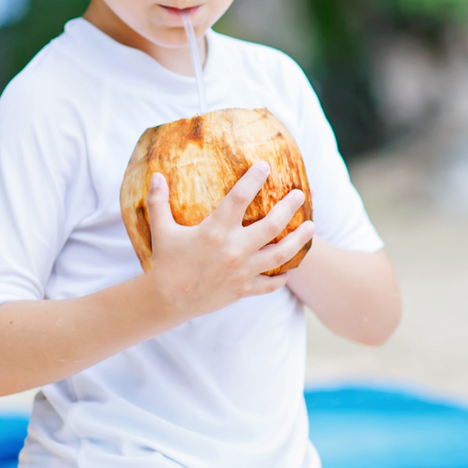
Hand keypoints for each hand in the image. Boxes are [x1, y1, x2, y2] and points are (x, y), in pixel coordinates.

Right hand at [144, 163, 313, 324]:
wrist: (167, 301)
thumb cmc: (165, 262)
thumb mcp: (161, 229)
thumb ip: (159, 201)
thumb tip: (156, 175)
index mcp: (214, 231)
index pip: (240, 198)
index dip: (254, 179)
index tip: (265, 166)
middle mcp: (233, 250)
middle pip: (271, 225)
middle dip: (289, 208)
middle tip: (299, 194)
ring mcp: (241, 271)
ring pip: (280, 254)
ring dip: (298, 240)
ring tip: (311, 226)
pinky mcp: (243, 289)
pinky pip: (271, 283)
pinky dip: (283, 275)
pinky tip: (290, 267)